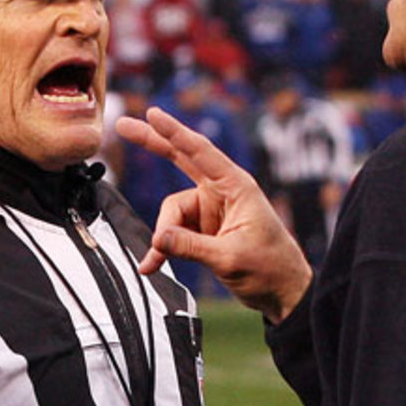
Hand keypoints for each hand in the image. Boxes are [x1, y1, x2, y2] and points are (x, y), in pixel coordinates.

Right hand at [116, 107, 312, 322]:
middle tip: (123, 126)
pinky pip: (176, 233)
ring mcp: (211, 210)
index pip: (200, 152)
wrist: (282, 291)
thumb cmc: (270, 268)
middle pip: (180, 160)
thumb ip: (190, 246)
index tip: (152, 114)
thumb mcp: (229, 257)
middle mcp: (222, 192)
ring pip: (173, 213)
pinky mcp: (205, 229)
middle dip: (153, 144)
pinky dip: (164, 248)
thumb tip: (157, 238)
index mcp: (236, 187)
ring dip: (164, 236)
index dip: (174, 132)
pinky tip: (151, 265)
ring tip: (158, 260)